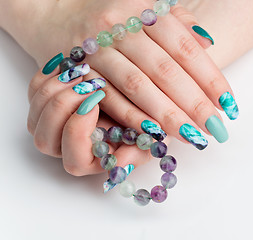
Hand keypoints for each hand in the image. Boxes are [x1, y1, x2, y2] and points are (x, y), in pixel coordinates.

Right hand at [26, 0, 237, 149]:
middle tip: (215, 129)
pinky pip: (109, 97)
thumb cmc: (112, 17)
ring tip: (192, 136)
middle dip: (194, 103)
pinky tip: (154, 134)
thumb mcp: (146, 9)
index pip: (185, 48)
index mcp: (145, 9)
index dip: (210, 78)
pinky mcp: (79, 69)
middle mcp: (121, 25)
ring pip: (138, 86)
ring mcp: (98, 46)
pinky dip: (132, 117)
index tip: (228, 104)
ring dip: (167, 116)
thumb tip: (209, 43)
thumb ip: (178, 22)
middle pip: (166, 70)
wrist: (55, 12)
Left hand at [27, 67, 162, 175]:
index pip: (73, 160)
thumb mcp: (147, 138)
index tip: (96, 105)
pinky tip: (71, 65)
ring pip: (37, 114)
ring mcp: (52, 125)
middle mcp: (66, 146)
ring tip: (83, 71)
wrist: (130, 96)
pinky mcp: (45, 103)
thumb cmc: (139, 120)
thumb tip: (118, 163)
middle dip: (64, 107)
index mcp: (90, 159)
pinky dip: (49, 75)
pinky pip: (34, 90)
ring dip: (56, 90)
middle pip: (45, 139)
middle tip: (87, 84)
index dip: (79, 133)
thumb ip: (137, 153)